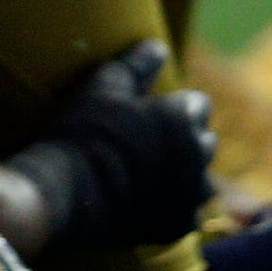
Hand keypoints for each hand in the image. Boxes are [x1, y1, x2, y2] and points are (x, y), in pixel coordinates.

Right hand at [6, 41, 216, 250]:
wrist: (67, 192)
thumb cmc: (84, 131)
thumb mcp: (103, 86)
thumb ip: (137, 63)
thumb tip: (158, 45)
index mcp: (183, 117)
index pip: (197, 104)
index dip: (173, 106)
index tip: (149, 113)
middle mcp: (198, 154)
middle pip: (204, 140)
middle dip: (185, 139)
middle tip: (148, 143)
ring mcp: (192, 194)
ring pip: (201, 179)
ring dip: (185, 174)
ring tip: (150, 174)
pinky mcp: (181, 225)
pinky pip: (187, 213)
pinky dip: (173, 207)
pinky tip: (147, 202)